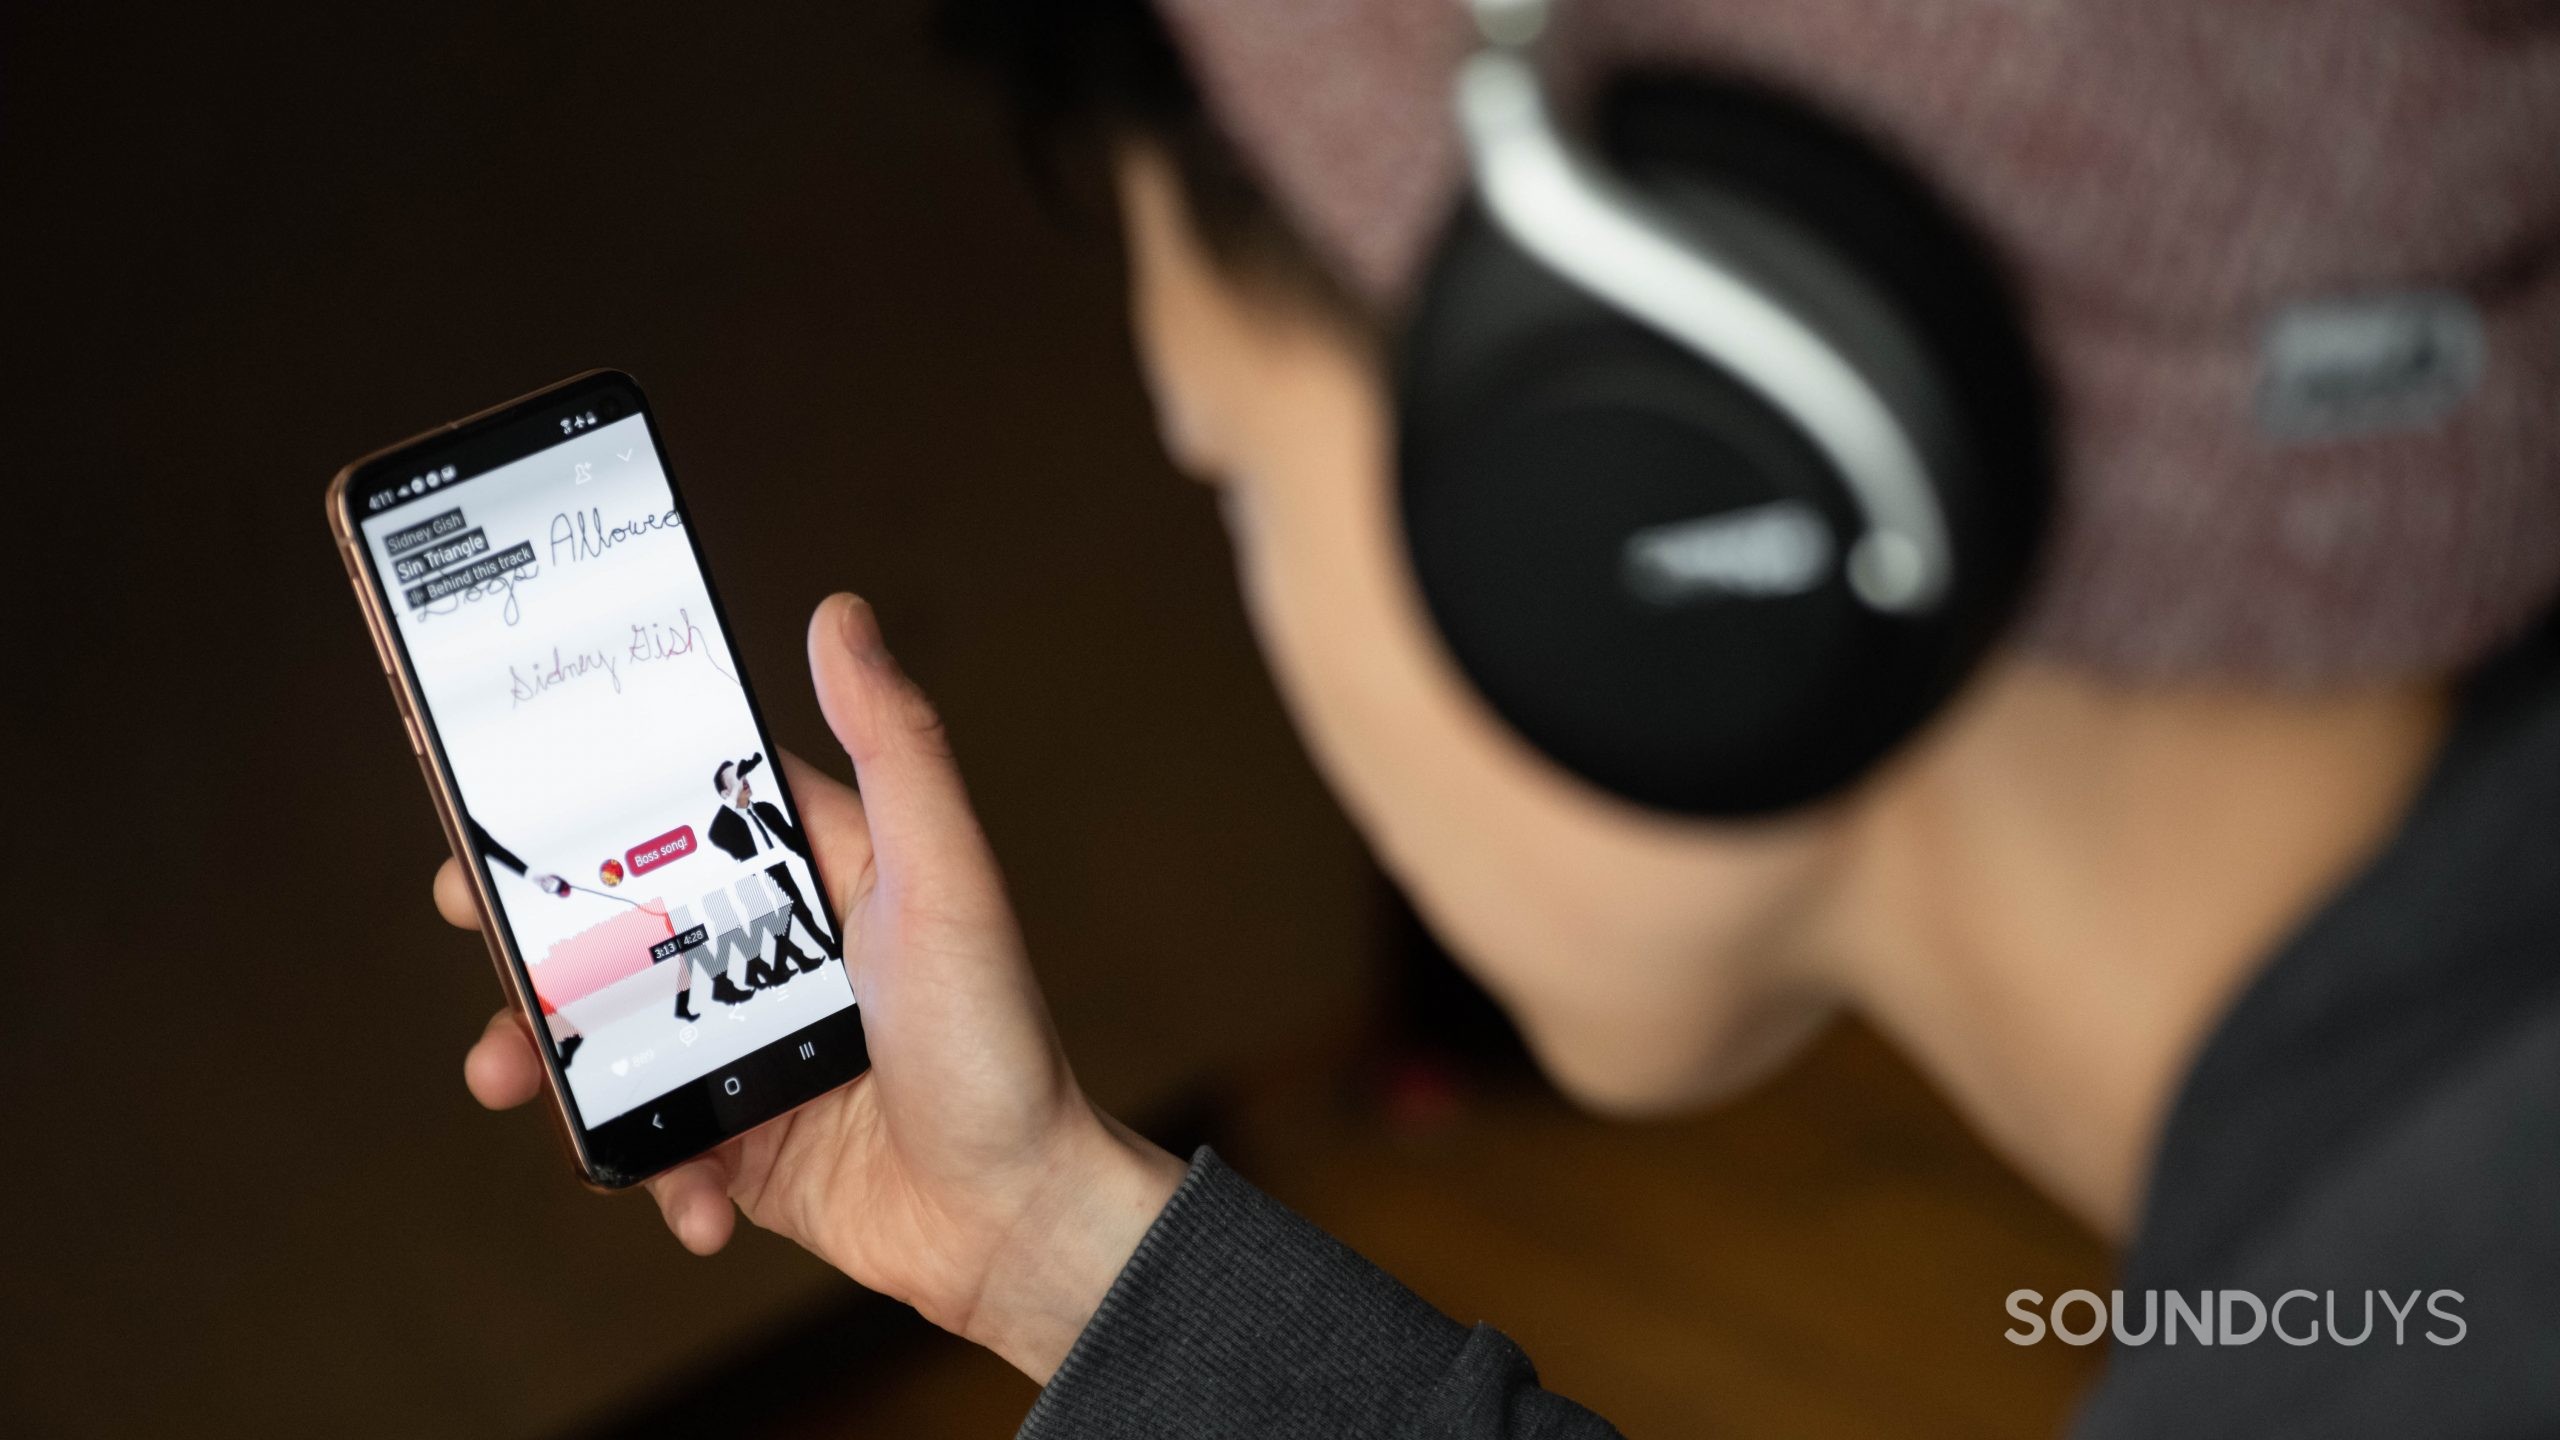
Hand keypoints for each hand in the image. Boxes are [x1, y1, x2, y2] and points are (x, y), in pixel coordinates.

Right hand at [440, 593, 1184, 1379]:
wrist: (1016, 1220)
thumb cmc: (998, 1042)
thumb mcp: (948, 880)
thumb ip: (897, 749)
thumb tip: (840, 615)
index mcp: (812, 871)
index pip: (681, 809)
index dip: (586, 798)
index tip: (499, 795)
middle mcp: (769, 951)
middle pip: (616, 920)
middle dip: (531, 927)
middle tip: (470, 921)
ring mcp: (745, 1048)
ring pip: (607, 1034)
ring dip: (551, 1060)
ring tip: (515, 1082)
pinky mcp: (737, 1139)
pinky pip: (653, 1143)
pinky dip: (651, 1172)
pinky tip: (694, 1201)